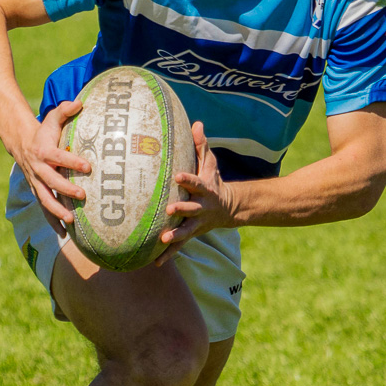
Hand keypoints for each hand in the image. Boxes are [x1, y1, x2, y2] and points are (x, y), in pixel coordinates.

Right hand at [15, 99, 90, 230]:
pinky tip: (64, 234)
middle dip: (65, 189)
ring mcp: (36, 182)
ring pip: (45, 199)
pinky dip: (53, 222)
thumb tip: (80, 102)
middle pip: (51, 181)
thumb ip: (65, 110)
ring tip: (71, 221)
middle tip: (82, 195)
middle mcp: (38, 169)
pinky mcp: (38, 192)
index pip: (58, 157)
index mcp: (44, 152)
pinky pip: (44, 209)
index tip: (88, 165)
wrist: (22, 144)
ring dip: (56, 211)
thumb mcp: (52, 118)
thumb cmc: (44, 131)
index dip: (72, 161)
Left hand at [158, 123, 235, 264]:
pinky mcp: (191, 234)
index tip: (177, 176)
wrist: (229, 208)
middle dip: (181, 210)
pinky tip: (155, 262)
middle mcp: (201, 207)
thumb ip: (201, 146)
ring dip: (175, 236)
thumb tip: (196, 123)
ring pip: (185, 231)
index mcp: (204, 189)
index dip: (187, 179)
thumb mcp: (210, 164)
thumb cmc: (213, 181)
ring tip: (163, 239)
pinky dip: (169, 254)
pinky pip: (179, 246)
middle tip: (169, 210)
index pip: (195, 182)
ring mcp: (197, 223)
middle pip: (190, 209)